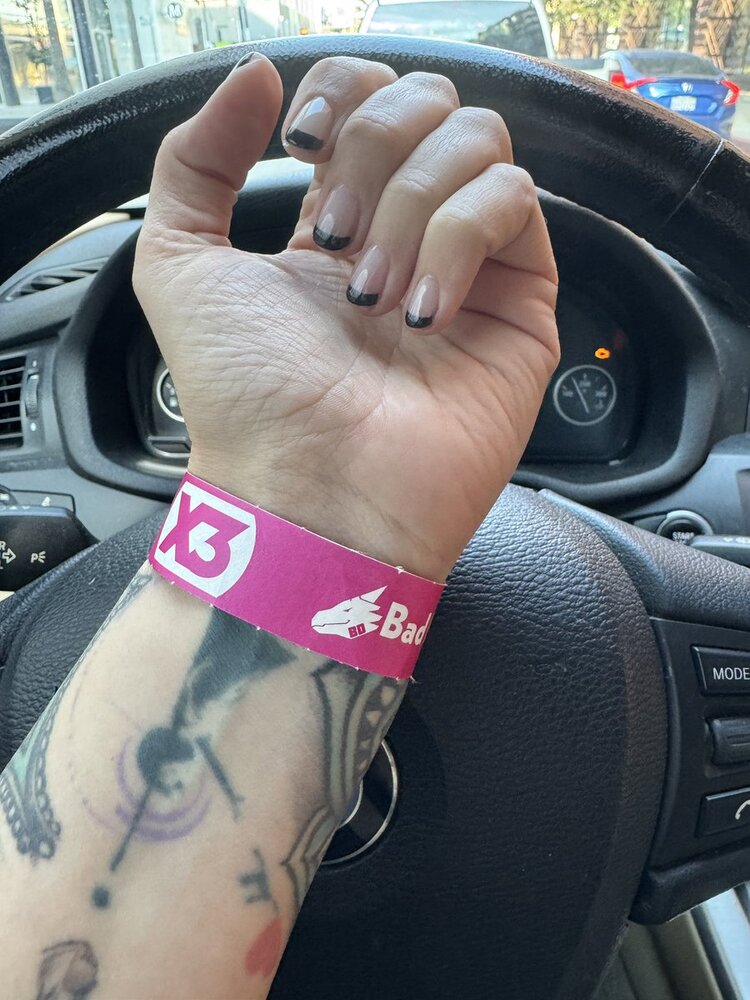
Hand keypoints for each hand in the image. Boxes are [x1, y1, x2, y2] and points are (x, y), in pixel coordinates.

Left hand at [133, 53, 558, 580]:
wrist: (306, 489)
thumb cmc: (245, 397)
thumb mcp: (178, 263)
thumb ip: (194, 159)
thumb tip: (257, 73)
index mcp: (335, 224)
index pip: (370, 99)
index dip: (343, 92)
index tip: (300, 142)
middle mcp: (407, 236)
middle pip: (432, 103)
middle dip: (374, 150)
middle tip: (333, 238)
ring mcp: (469, 268)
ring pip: (479, 143)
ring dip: (412, 204)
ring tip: (372, 295)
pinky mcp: (521, 305)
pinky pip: (516, 204)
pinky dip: (459, 240)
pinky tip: (421, 313)